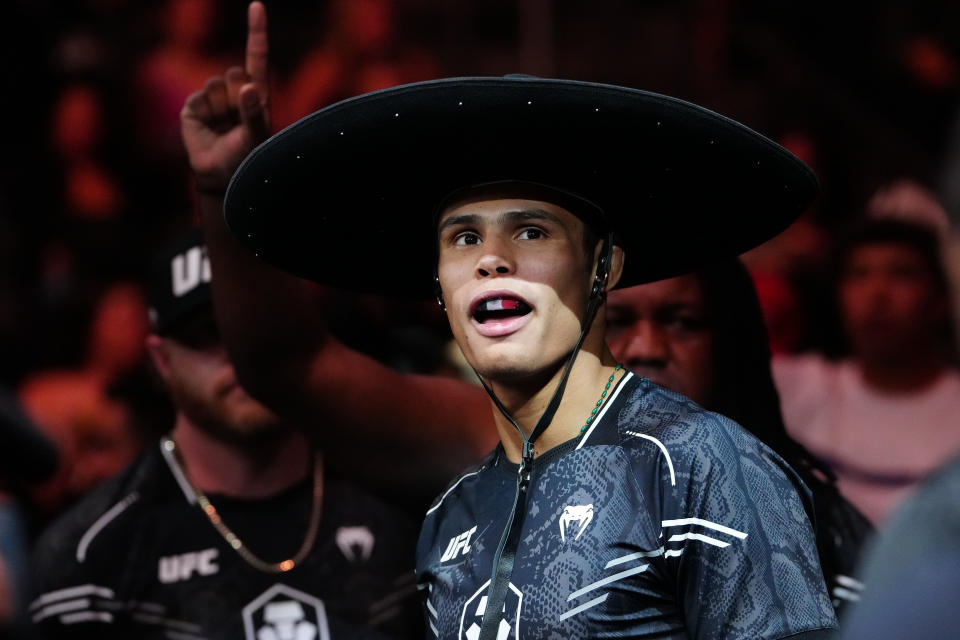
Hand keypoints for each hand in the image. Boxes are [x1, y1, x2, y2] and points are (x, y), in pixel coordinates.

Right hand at [181, 1, 270, 191]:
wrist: (221, 176)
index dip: (256, 30)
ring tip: (224, 128)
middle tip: (237, 122)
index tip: (256, 4)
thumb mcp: (256, 137)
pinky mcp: (194, 107)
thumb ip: (253, 112)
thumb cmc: (247, 158)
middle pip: (235, 73)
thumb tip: (247, 86)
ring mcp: (214, 98)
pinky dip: (204, 114)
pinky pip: (199, 99)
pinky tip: (209, 129)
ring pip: (216, 84)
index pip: (256, 56)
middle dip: (236, 96)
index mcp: (256, 94)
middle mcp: (236, 92)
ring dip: (221, 108)